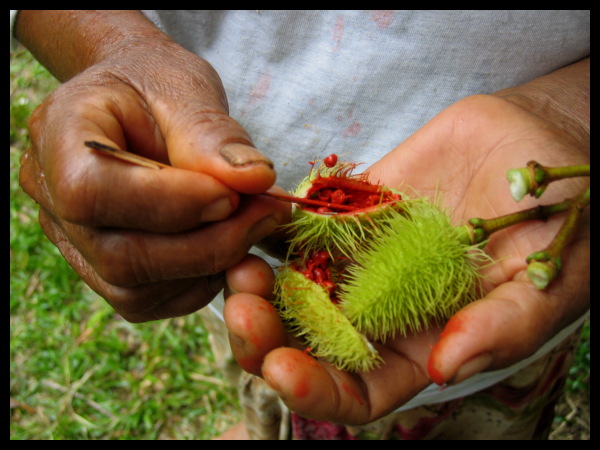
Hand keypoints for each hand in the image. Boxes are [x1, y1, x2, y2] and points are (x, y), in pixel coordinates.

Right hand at [17, 11, 289, 321]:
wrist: (136, 104)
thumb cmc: (154, 86)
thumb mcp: (183, 88)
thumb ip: (213, 133)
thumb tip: (255, 180)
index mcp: (58, 137)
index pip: (93, 192)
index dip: (170, 204)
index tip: (234, 194)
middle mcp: (53, 200)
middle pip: (118, 257)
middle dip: (207, 245)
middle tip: (265, 214)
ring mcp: (75, 243)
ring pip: (134, 291)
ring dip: (208, 268)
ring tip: (251, 224)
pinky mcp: (104, 270)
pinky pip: (148, 302)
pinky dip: (197, 284)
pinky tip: (225, 245)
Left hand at [224, 61, 588, 423]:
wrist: (538, 148)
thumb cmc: (560, 225)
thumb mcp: (547, 282)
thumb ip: (501, 328)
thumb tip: (446, 369)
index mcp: (421, 346)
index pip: (358, 390)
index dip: (318, 391)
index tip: (284, 370)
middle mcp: (380, 311)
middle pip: (307, 344)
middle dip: (267, 338)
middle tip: (244, 309)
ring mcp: (358, 262)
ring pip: (292, 287)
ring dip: (258, 284)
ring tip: (239, 267)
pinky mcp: (349, 215)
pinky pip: (301, 228)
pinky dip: (273, 229)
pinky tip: (252, 221)